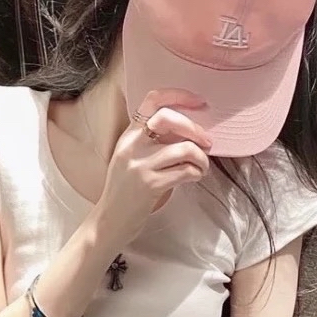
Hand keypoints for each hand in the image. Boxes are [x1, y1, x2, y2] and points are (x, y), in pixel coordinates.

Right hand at [92, 88, 211, 250]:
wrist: (110, 221)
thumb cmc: (127, 191)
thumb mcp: (132, 159)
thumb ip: (152, 142)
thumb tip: (189, 131)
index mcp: (128, 136)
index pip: (152, 100)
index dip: (179, 95)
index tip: (199, 102)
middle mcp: (132, 146)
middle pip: (169, 118)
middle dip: (195, 129)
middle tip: (206, 142)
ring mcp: (140, 166)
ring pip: (184, 148)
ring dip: (201, 157)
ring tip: (202, 166)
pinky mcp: (150, 185)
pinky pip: (185, 170)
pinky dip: (197, 173)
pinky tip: (195, 177)